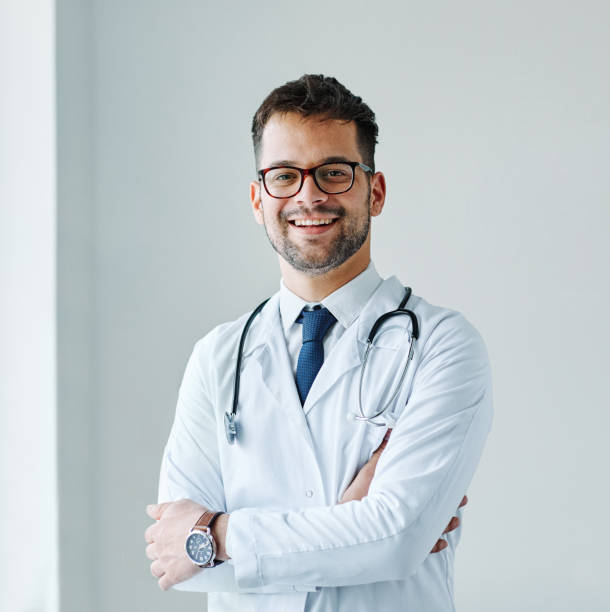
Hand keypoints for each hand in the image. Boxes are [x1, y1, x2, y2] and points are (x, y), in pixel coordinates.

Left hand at [144, 498, 208, 590]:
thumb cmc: (198, 517)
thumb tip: (149, 510)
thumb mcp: (179, 505)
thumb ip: (162, 508)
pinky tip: (172, 577)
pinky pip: (163, 584)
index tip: (166, 534)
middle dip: (159, 550)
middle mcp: (159, 547)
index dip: (158, 534)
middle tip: (171, 547)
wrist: (211, 534)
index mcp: (158, 531)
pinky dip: (166, 582)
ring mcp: (165, 563)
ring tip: (171, 563)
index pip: (149, 535)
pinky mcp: (174, 575)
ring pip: (154, 569)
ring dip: (161, 566)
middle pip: (150, 552)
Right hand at [338, 429, 467, 552]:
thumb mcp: (368, 473)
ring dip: (444, 524)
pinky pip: (422, 547)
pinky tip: (442, 544)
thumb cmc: (354, 501)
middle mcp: (407, 516)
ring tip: (455, 521)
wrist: (345, 529)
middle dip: (448, 504)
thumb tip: (392, 433)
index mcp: (403, 497)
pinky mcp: (398, 544)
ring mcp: (404, 533)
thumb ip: (382, 454)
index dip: (442, 486)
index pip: (428, 490)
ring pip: (432, 529)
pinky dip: (433, 545)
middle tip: (462, 500)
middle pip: (433, 509)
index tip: (455, 484)